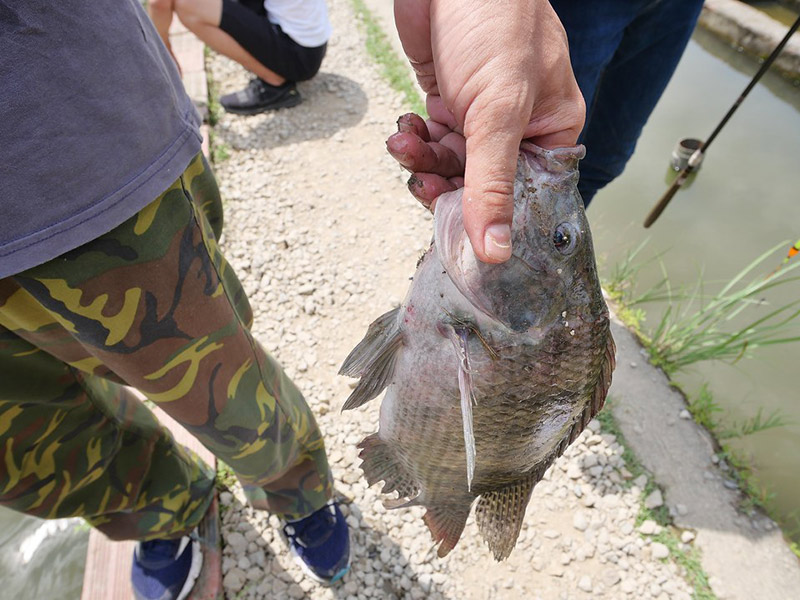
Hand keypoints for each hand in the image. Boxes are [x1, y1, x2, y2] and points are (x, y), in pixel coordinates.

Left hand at [392, 0, 584, 261]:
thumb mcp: (498, 111)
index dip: (493, 218)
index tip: (462, 235)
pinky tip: (405, 127)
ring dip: (423, 160)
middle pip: (481, 186)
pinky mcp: (448, 102)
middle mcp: (517, 129)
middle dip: (446, 185)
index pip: (525, 196)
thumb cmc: (495, 22)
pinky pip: (430, 141)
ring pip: (450, 166)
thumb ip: (492, 184)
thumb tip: (496, 250)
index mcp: (550, 132)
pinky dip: (414, 140)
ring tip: (406, 142)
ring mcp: (480, 116)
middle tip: (422, 181)